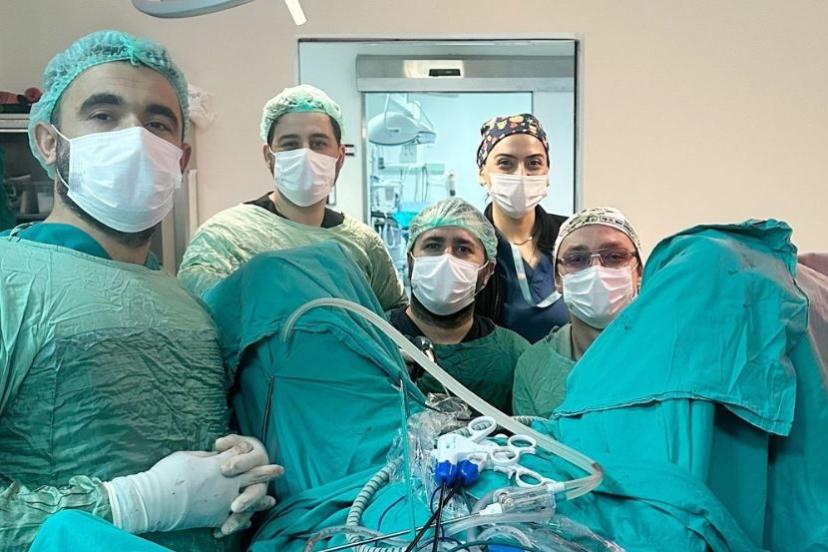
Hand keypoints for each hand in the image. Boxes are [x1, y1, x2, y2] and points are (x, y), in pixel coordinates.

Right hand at [105, 446, 280, 534]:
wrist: (156, 501)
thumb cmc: (167, 474)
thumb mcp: (187, 457)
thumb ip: (206, 458)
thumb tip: (215, 458)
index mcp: (219, 465)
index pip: (240, 456)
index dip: (247, 452)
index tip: (255, 449)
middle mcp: (226, 483)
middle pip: (252, 475)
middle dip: (267, 472)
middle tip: (280, 469)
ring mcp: (223, 501)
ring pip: (249, 499)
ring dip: (261, 499)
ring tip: (271, 499)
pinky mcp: (216, 518)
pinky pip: (233, 519)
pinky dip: (241, 520)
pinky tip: (248, 521)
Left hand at [212, 434, 283, 536]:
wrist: (246, 457)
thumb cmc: (238, 449)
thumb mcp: (235, 442)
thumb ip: (229, 443)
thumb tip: (219, 444)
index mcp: (259, 457)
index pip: (253, 461)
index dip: (240, 464)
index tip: (224, 469)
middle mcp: (262, 478)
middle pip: (258, 490)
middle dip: (247, 499)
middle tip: (234, 507)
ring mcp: (257, 493)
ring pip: (252, 509)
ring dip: (239, 519)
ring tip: (226, 528)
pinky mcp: (250, 505)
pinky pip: (244, 518)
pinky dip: (232, 525)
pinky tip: (220, 532)